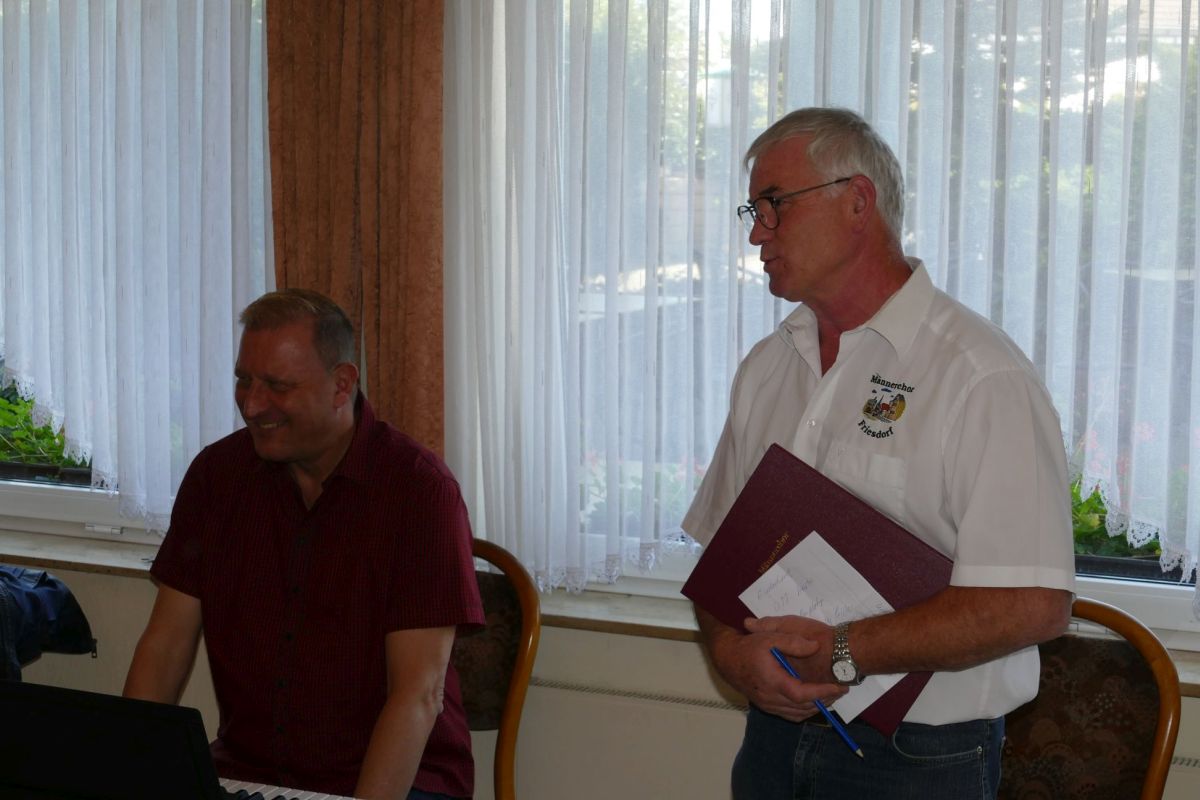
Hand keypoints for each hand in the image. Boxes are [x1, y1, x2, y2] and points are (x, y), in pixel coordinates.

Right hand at [706, 615, 845, 722]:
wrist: (727, 659)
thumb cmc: (749, 647)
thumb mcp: (770, 637)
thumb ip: (793, 641)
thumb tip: (815, 646)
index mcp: (772, 681)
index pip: (802, 694)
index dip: (821, 693)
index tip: (838, 687)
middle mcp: (770, 698)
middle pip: (803, 708)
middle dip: (825, 700)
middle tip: (840, 690)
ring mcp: (768, 705)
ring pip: (798, 714)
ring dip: (816, 707)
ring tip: (831, 696)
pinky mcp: (767, 707)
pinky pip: (790, 715)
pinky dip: (804, 711)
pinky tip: (813, 701)